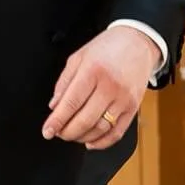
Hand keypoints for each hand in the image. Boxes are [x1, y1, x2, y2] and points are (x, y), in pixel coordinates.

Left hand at [43, 27, 159, 150]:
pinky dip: (102, 142)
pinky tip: (90, 142)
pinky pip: (117, 132)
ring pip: (100, 129)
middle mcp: (110, 86)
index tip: (47, 131)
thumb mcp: (78, 57)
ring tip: (71, 135)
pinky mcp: (133, 107)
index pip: (71, 103)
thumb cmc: (107, 48)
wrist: (137, 42)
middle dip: (67, 132)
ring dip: (82, 137)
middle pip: (85, 120)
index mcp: (93, 71)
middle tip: (58, 133)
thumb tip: (54, 106)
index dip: (57, 121)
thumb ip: (64, 82)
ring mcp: (124, 99)